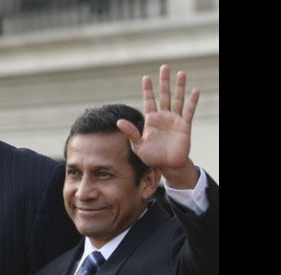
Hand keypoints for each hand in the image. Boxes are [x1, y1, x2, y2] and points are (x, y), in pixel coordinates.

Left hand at [117, 65, 199, 187]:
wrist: (168, 166)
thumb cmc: (152, 157)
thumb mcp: (138, 145)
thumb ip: (131, 133)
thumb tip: (119, 121)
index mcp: (151, 120)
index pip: (149, 101)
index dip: (148, 89)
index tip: (146, 77)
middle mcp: (163, 117)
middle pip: (164, 95)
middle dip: (164, 82)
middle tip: (164, 67)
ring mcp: (175, 120)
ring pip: (178, 99)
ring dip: (179, 86)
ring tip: (181, 73)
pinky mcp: (185, 125)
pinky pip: (189, 111)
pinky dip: (193, 101)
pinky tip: (195, 91)